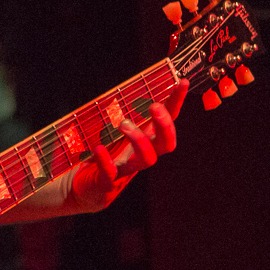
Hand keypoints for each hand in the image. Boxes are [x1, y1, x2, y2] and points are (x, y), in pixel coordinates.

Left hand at [69, 79, 187, 211]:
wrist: (86, 187)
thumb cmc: (106, 154)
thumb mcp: (116, 130)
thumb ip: (124, 113)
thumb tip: (131, 85)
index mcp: (146, 139)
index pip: (168, 120)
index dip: (177, 102)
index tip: (182, 82)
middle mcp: (141, 154)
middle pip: (166, 143)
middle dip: (165, 125)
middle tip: (154, 106)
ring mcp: (127, 169)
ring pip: (147, 158)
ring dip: (138, 139)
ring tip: (122, 123)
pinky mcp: (108, 181)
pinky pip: (111, 172)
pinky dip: (105, 160)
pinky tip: (98, 149)